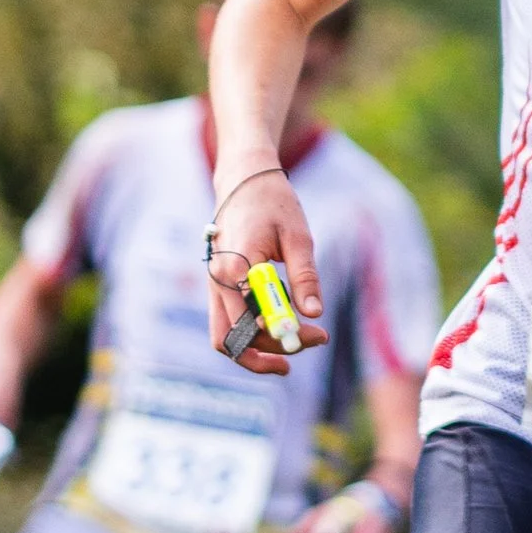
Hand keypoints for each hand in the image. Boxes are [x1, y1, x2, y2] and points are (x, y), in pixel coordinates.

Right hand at [205, 161, 326, 372]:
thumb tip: (314, 314)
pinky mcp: (218, 287)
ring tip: (296, 343)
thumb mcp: (298, 237)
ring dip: (258, 350)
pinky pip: (229, 323)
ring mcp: (214, 286)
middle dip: (271, 351)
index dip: (284, 337)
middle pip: (234, 340)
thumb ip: (304, 277)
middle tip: (312, 341)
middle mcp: (217, 281)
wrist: (243, 180)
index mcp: (234, 268)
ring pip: (226, 338)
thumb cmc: (272, 204)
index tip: (317, 335)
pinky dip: (252, 334)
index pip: (252, 324)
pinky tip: (283, 326)